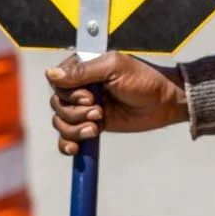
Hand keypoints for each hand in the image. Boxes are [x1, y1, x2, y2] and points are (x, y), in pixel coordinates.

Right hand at [46, 52, 188, 153]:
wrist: (164, 103)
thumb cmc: (144, 80)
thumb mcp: (114, 69)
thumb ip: (83, 71)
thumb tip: (50, 73)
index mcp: (85, 67)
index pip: (57, 80)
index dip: (69, 93)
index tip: (90, 97)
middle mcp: (81, 87)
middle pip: (57, 103)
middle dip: (75, 112)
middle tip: (99, 111)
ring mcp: (85, 108)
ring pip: (61, 121)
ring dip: (75, 128)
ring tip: (96, 127)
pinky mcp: (91, 125)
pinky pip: (67, 138)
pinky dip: (67, 144)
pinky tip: (76, 148)